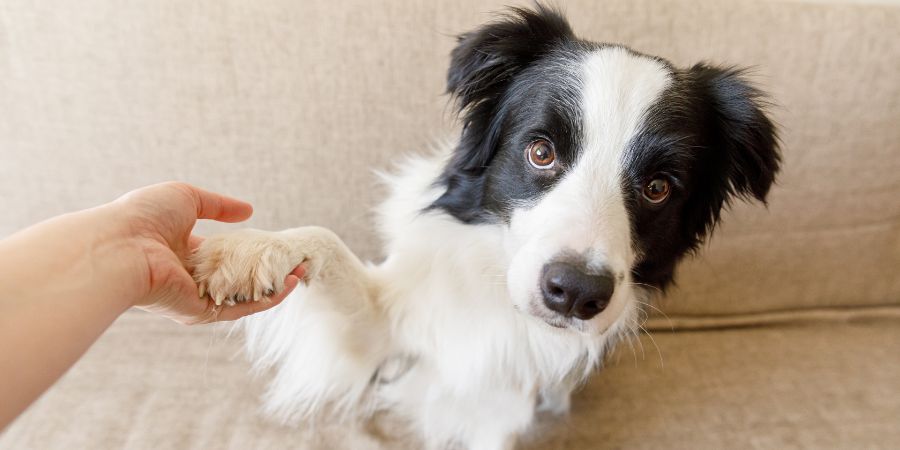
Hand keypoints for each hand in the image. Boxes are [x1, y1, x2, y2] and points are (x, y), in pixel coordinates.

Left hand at [110, 182, 301, 323]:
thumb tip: (248, 210)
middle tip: (296, 260)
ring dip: (275, 286)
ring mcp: (198, 297)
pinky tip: (290, 283)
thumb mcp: (187, 198)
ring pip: (244, 296)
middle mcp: (193, 278)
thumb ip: (219, 205)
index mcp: (185, 252)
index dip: (251, 250)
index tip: (275, 244)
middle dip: (269, 270)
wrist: (120, 246)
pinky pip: (242, 308)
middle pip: (239, 278)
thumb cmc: (143, 216)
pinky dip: (268, 299)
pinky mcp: (201, 312)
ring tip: (301, 271)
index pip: (225, 255)